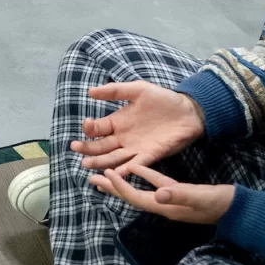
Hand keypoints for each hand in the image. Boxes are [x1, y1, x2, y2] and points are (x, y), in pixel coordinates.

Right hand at [70, 81, 205, 171]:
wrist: (188, 111)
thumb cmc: (163, 99)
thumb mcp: (138, 90)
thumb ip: (115, 91)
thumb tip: (90, 92)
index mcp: (118, 122)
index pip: (98, 129)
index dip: (89, 128)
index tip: (86, 125)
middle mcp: (124, 138)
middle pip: (101, 146)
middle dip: (88, 148)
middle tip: (76, 148)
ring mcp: (135, 148)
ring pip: (113, 158)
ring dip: (100, 162)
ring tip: (86, 164)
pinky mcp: (150, 156)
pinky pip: (134, 165)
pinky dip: (123, 171)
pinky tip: (113, 174)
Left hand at [92, 164, 233, 224]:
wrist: (236, 209)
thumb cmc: (220, 204)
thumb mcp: (200, 198)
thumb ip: (179, 195)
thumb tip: (157, 194)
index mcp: (166, 207)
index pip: (136, 197)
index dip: (120, 187)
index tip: (106, 173)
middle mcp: (163, 205)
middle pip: (131, 197)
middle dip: (112, 188)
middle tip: (92, 177)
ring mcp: (169, 199)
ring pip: (140, 189)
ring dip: (123, 182)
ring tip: (105, 173)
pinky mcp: (177, 192)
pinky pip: (155, 183)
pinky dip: (144, 174)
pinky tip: (135, 166)